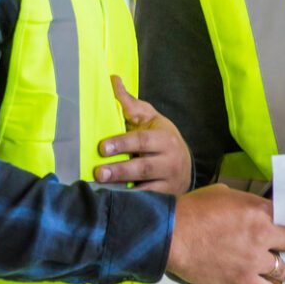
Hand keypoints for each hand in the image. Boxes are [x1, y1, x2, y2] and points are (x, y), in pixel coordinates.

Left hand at [95, 75, 191, 194]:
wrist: (185, 166)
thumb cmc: (161, 139)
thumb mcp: (151, 119)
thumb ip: (130, 104)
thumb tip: (112, 80)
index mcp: (164, 138)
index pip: (143, 141)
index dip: (123, 143)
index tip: (102, 147)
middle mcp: (170, 161)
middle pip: (144, 166)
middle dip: (120, 169)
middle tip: (98, 172)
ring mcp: (169, 182)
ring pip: (146, 187)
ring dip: (123, 188)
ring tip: (102, 188)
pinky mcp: (166, 198)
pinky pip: (148, 201)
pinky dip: (131, 203)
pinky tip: (114, 203)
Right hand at [167, 183, 284, 283]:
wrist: (169, 234)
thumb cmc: (193, 210)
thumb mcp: (227, 196)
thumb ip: (249, 205)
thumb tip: (258, 210)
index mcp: (260, 212)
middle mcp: (262, 236)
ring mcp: (252, 261)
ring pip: (281, 271)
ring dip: (281, 272)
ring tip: (282, 273)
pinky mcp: (240, 282)